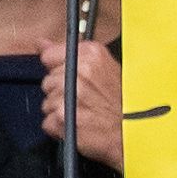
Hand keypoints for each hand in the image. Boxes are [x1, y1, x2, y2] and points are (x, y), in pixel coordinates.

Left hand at [41, 33, 122, 167]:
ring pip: (46, 103)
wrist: (135, 133)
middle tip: (85, 101)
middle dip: (61, 93)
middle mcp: (80, 72)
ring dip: (60, 111)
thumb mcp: (103, 68)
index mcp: (90, 55)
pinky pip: (47, 122)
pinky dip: (59, 128)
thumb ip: (69, 54)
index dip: (59, 69)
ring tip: (84, 114)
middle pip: (47, 81)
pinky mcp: (62, 118)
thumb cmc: (124, 103)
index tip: (72, 79)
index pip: (49, 56)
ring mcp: (70, 95)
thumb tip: (41, 44)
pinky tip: (78, 126)